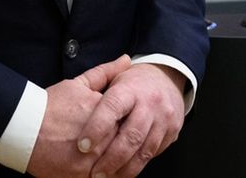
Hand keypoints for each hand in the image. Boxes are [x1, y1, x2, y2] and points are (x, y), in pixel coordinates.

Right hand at [26, 55, 132, 177]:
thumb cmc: (50, 105)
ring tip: (111, 159)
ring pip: (117, 166)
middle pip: (126, 145)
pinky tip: (104, 171)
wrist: (24, 128)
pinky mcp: (80, 176)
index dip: (131, 125)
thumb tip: (127, 59)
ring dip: (119, 165)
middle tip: (122, 146)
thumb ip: (105, 73)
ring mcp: (91, 159)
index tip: (127, 125)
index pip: (131, 121)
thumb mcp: (78, 84)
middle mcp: (101, 137)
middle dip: (126, 146)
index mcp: (104, 112)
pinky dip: (107, 176)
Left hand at [77, 63, 185, 177]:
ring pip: (144, 150)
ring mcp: (164, 119)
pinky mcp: (172, 132)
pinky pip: (153, 154)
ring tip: (106, 177)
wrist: (167, 78)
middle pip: (131, 135)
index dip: (97, 127)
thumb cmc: (133, 83)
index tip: (82, 146)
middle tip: (95, 173)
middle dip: (111, 158)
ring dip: (125, 168)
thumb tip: (73, 92)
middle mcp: (150, 103)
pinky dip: (137, 166)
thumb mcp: (115, 77)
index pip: (112, 107)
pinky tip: (123, 173)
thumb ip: (96, 83)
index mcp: (131, 88)